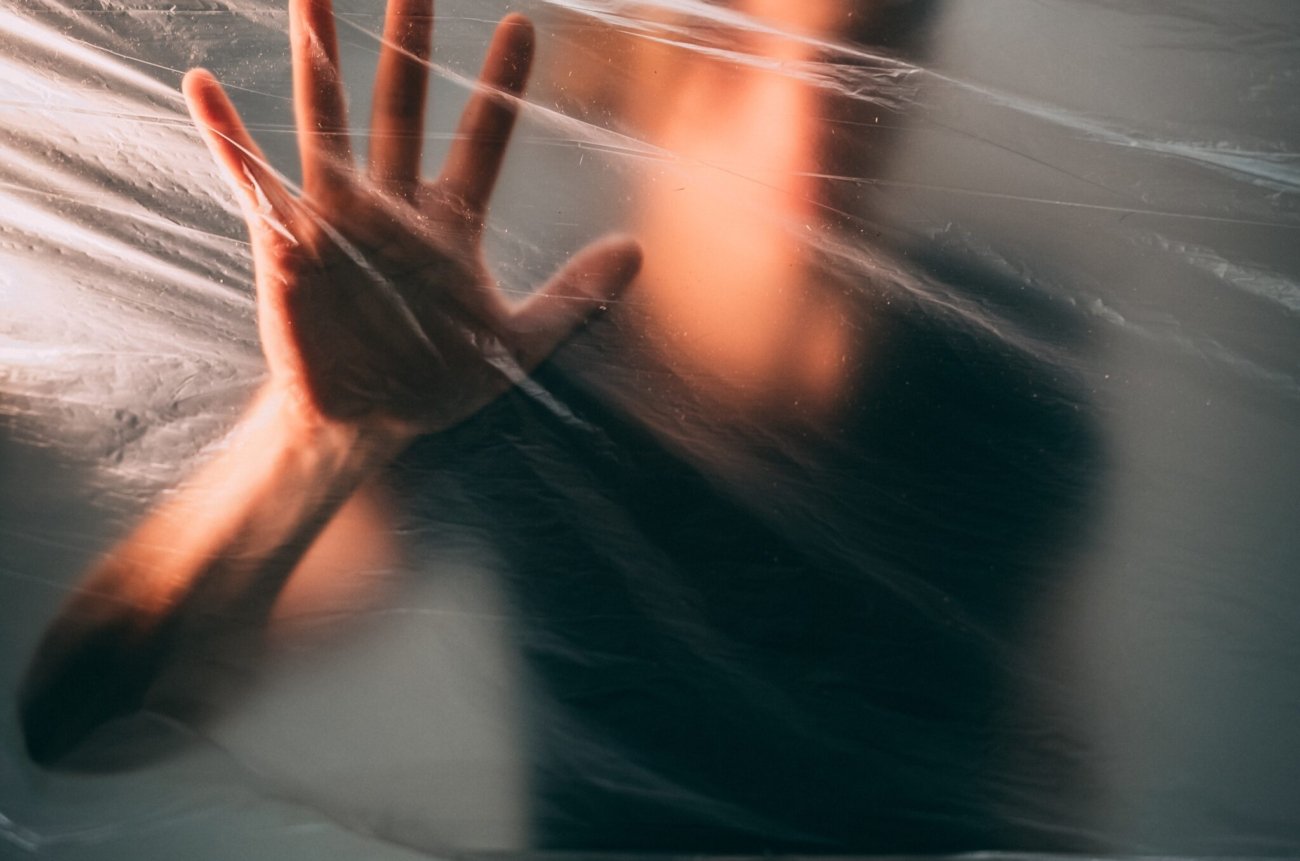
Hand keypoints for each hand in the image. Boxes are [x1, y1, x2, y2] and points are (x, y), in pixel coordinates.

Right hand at [182, 0, 640, 435]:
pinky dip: (226, 137)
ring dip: (316, 61)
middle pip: (401, 107)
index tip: (525, 25)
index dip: (501, 86)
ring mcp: (336, 219)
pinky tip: (202, 86)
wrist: (367, 424)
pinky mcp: (286, 242)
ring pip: (326, 123)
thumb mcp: (520, 342)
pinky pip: (252, 182)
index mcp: (447, 222)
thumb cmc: (436, 381)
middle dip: (410, 43)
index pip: (481, 138)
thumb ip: (576, 295)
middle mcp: (392, 206)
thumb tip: (639, 251)